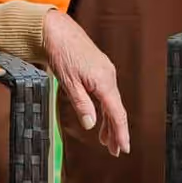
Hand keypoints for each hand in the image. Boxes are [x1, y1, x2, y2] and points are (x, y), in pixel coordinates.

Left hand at [42, 9, 129, 156]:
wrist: (57, 30)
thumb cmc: (62, 53)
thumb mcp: (69, 83)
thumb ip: (81, 104)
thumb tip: (90, 125)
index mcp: (103, 81)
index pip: (117, 113)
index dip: (121, 133)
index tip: (124, 148)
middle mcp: (108, 76)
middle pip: (116, 109)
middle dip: (116, 131)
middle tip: (115, 151)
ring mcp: (105, 72)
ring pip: (112, 102)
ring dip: (109, 122)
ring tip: (105, 141)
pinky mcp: (99, 69)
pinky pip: (107, 93)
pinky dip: (105, 108)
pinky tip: (99, 118)